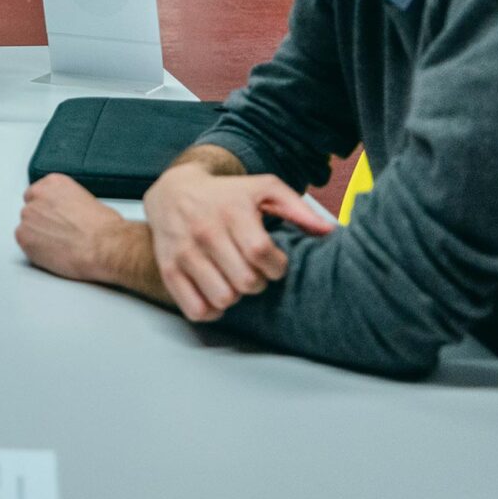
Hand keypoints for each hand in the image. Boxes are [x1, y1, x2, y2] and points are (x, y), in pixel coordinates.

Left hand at [16, 174, 126, 283]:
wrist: (103, 246)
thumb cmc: (102, 228)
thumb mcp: (85, 200)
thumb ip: (64, 203)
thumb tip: (62, 213)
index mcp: (53, 183)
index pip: (37, 194)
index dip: (47, 210)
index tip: (55, 218)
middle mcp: (37, 196)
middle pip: (30, 211)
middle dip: (42, 223)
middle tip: (59, 234)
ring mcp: (28, 216)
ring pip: (27, 228)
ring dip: (38, 236)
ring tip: (60, 244)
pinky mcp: (23, 237)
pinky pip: (25, 244)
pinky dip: (36, 250)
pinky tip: (54, 252)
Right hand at [141, 163, 333, 321]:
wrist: (173, 192)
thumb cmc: (226, 194)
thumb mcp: (264, 189)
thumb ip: (298, 209)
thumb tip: (328, 231)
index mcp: (232, 211)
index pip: (261, 253)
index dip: (276, 266)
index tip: (274, 262)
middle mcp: (205, 232)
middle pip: (245, 281)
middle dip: (258, 282)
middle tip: (254, 271)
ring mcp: (184, 252)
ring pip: (222, 297)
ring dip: (236, 295)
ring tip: (234, 279)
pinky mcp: (168, 269)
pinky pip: (195, 309)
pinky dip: (211, 309)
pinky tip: (216, 293)